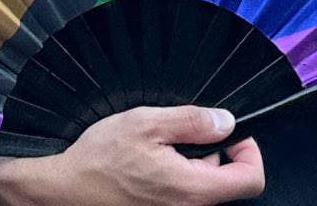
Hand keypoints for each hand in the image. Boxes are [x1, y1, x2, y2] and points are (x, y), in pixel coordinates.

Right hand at [48, 106, 264, 205]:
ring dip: (192, 162)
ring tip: (158, 148)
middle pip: (227, 181)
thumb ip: (192, 122)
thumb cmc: (101, 158)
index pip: (250, 179)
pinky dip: (177, 175)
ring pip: (204, 187)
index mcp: (192, 190)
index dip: (249, 150)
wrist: (66, 191)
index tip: (231, 131)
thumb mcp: (147, 123)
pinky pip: (184, 194)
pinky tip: (150, 163)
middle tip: (181, 133)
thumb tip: (226, 122)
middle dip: (213, 151)